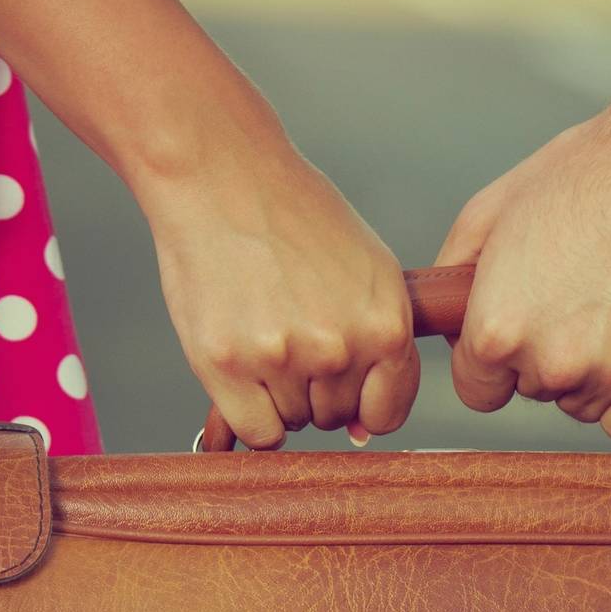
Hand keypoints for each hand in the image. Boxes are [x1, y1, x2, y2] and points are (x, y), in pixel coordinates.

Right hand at [138, 147, 418, 449]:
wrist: (223, 177)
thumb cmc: (295, 220)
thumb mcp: (366, 272)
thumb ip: (378, 346)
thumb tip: (363, 433)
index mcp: (386, 324)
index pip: (387, 412)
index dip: (363, 404)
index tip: (342, 385)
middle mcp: (341, 347)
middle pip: (336, 418)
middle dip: (316, 393)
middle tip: (290, 337)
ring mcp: (284, 358)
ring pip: (293, 423)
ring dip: (278, 395)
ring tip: (262, 332)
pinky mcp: (229, 365)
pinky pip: (257, 433)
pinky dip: (249, 415)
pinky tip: (242, 370)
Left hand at [436, 36, 610, 441]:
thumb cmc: (591, 175)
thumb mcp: (491, 212)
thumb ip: (454, 278)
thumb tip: (446, 324)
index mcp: (496, 332)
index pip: (478, 391)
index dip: (498, 362)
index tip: (523, 329)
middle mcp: (550, 367)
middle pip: (535, 392)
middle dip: (550, 354)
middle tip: (584, 291)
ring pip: (586, 403)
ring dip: (597, 369)